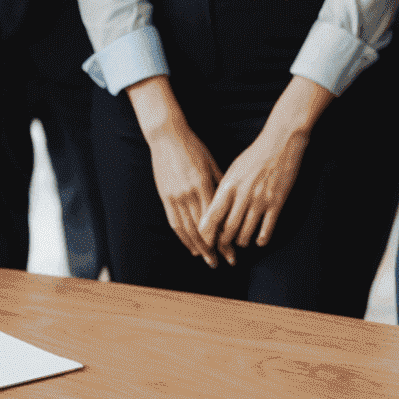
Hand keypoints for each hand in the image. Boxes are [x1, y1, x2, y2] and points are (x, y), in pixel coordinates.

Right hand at [128, 77, 223, 266]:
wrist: (167, 137)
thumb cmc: (194, 147)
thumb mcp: (212, 163)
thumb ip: (221, 183)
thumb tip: (232, 202)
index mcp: (204, 184)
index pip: (215, 219)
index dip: (222, 238)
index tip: (231, 250)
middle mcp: (189, 193)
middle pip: (202, 229)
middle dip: (212, 248)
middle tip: (221, 262)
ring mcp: (175, 196)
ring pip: (188, 229)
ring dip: (197, 247)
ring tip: (206, 259)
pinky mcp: (165, 196)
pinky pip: (175, 222)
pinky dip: (183, 237)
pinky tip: (190, 246)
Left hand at [197, 77, 330, 262]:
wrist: (280, 142)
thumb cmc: (254, 155)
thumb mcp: (233, 169)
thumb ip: (224, 190)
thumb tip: (213, 210)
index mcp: (229, 186)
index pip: (212, 217)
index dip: (207, 234)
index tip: (205, 242)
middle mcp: (243, 195)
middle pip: (228, 230)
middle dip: (223, 243)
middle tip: (223, 248)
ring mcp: (260, 200)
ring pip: (246, 233)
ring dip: (242, 242)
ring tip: (241, 242)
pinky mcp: (277, 202)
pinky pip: (266, 229)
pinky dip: (261, 239)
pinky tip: (259, 240)